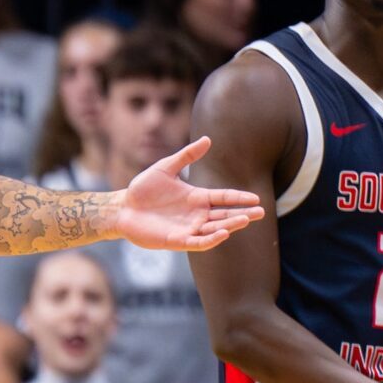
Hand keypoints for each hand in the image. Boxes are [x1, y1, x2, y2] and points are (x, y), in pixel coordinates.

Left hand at [109, 139, 259, 251]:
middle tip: (260, 213)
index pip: (223, 198)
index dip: (239, 198)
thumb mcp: (165, 168)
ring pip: (214, 229)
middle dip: (242, 214)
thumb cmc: (143, 188)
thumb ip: (186, 156)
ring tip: (245, 220)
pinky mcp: (176, 240)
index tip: (256, 198)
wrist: (122, 207)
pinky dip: (210, 240)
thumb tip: (208, 139)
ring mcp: (187, 228)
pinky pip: (197, 242)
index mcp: (196, 197)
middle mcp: (196, 214)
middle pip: (224, 215)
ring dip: (230, 225)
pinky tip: (223, 234)